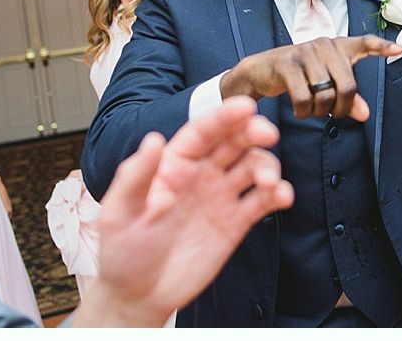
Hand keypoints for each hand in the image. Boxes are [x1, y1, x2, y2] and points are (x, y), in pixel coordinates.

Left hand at [74, 96, 294, 326]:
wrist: (139, 295)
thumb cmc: (122, 251)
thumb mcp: (119, 213)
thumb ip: (135, 177)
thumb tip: (154, 139)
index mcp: (173, 163)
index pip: (202, 132)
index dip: (223, 117)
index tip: (246, 106)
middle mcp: (201, 173)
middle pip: (233, 142)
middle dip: (252, 132)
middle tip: (267, 134)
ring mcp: (221, 196)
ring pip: (252, 167)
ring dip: (267, 166)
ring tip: (269, 183)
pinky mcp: (236, 222)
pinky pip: (262, 201)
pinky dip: (277, 194)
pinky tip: (282, 197)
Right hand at [220, 35, 401, 120]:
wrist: (261, 71)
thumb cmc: (300, 77)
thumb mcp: (325, 84)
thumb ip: (347, 98)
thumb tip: (365, 115)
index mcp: (337, 46)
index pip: (364, 43)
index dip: (382, 48)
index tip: (401, 49)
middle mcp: (324, 44)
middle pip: (348, 87)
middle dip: (340, 108)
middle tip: (331, 114)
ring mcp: (306, 52)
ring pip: (326, 95)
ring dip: (319, 112)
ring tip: (311, 109)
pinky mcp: (287, 63)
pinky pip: (304, 99)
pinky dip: (303, 112)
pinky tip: (299, 109)